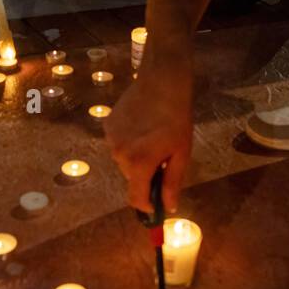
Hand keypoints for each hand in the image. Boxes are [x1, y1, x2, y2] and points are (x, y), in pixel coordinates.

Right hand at [106, 62, 193, 214]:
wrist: (162, 81)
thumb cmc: (177, 118)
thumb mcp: (181, 153)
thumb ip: (172, 183)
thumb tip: (168, 208)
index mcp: (139, 163)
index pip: (136, 198)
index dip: (146, 206)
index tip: (156, 206)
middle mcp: (119, 154)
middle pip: (132, 177)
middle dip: (147, 174)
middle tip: (164, 155)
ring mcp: (110, 139)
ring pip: (125, 160)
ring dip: (138, 156)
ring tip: (154, 135)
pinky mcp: (107, 125)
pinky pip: (119, 143)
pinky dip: (130, 142)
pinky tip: (143, 125)